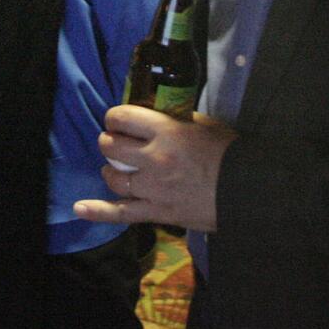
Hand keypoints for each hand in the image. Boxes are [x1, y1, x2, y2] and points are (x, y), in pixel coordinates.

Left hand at [73, 106, 235, 231]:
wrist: (249, 191)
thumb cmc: (229, 154)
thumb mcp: (203, 125)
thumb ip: (175, 119)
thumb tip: (154, 115)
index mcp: (166, 132)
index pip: (122, 117)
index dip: (115, 117)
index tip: (119, 121)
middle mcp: (154, 159)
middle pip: (110, 146)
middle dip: (109, 141)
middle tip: (117, 142)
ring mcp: (153, 188)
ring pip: (112, 177)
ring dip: (110, 170)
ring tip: (117, 169)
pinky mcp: (157, 211)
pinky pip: (121, 213)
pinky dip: (98, 211)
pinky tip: (80, 208)